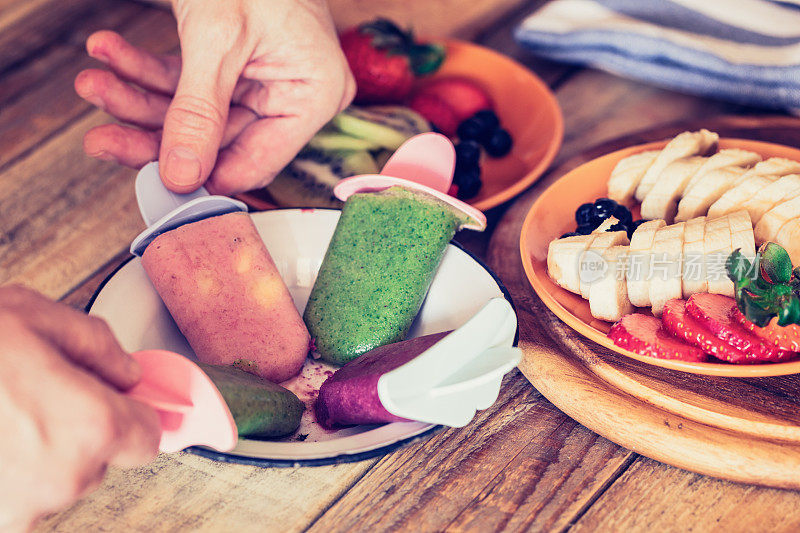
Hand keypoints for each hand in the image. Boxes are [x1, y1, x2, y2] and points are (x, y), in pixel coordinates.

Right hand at [0, 286, 159, 531]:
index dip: (131, 415)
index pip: (147, 438)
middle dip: (78, 430)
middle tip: (34, 396)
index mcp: (91, 426)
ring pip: (53, 481)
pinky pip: (14, 498)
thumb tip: (126, 373)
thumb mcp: (37, 316)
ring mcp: (19, 510)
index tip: (117, 405)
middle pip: (98, 460)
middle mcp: (63, 478)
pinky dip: (5, 474)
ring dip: (37, 455)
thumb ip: (99, 346)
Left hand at [75, 0, 354, 194]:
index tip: (155, 181)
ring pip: (196, 113)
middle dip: (153, 131)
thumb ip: (198, 113)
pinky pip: (188, 82)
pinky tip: (110, 54)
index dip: (205, 173)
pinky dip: (147, 69)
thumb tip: (182, 177)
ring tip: (95, 82)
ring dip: (139, 97)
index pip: (257, 161)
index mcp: (312, 95)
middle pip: (218, 139)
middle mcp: (293, 94)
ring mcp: (264, 79)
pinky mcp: (235, 64)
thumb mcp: (218, 40)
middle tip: (102, 138)